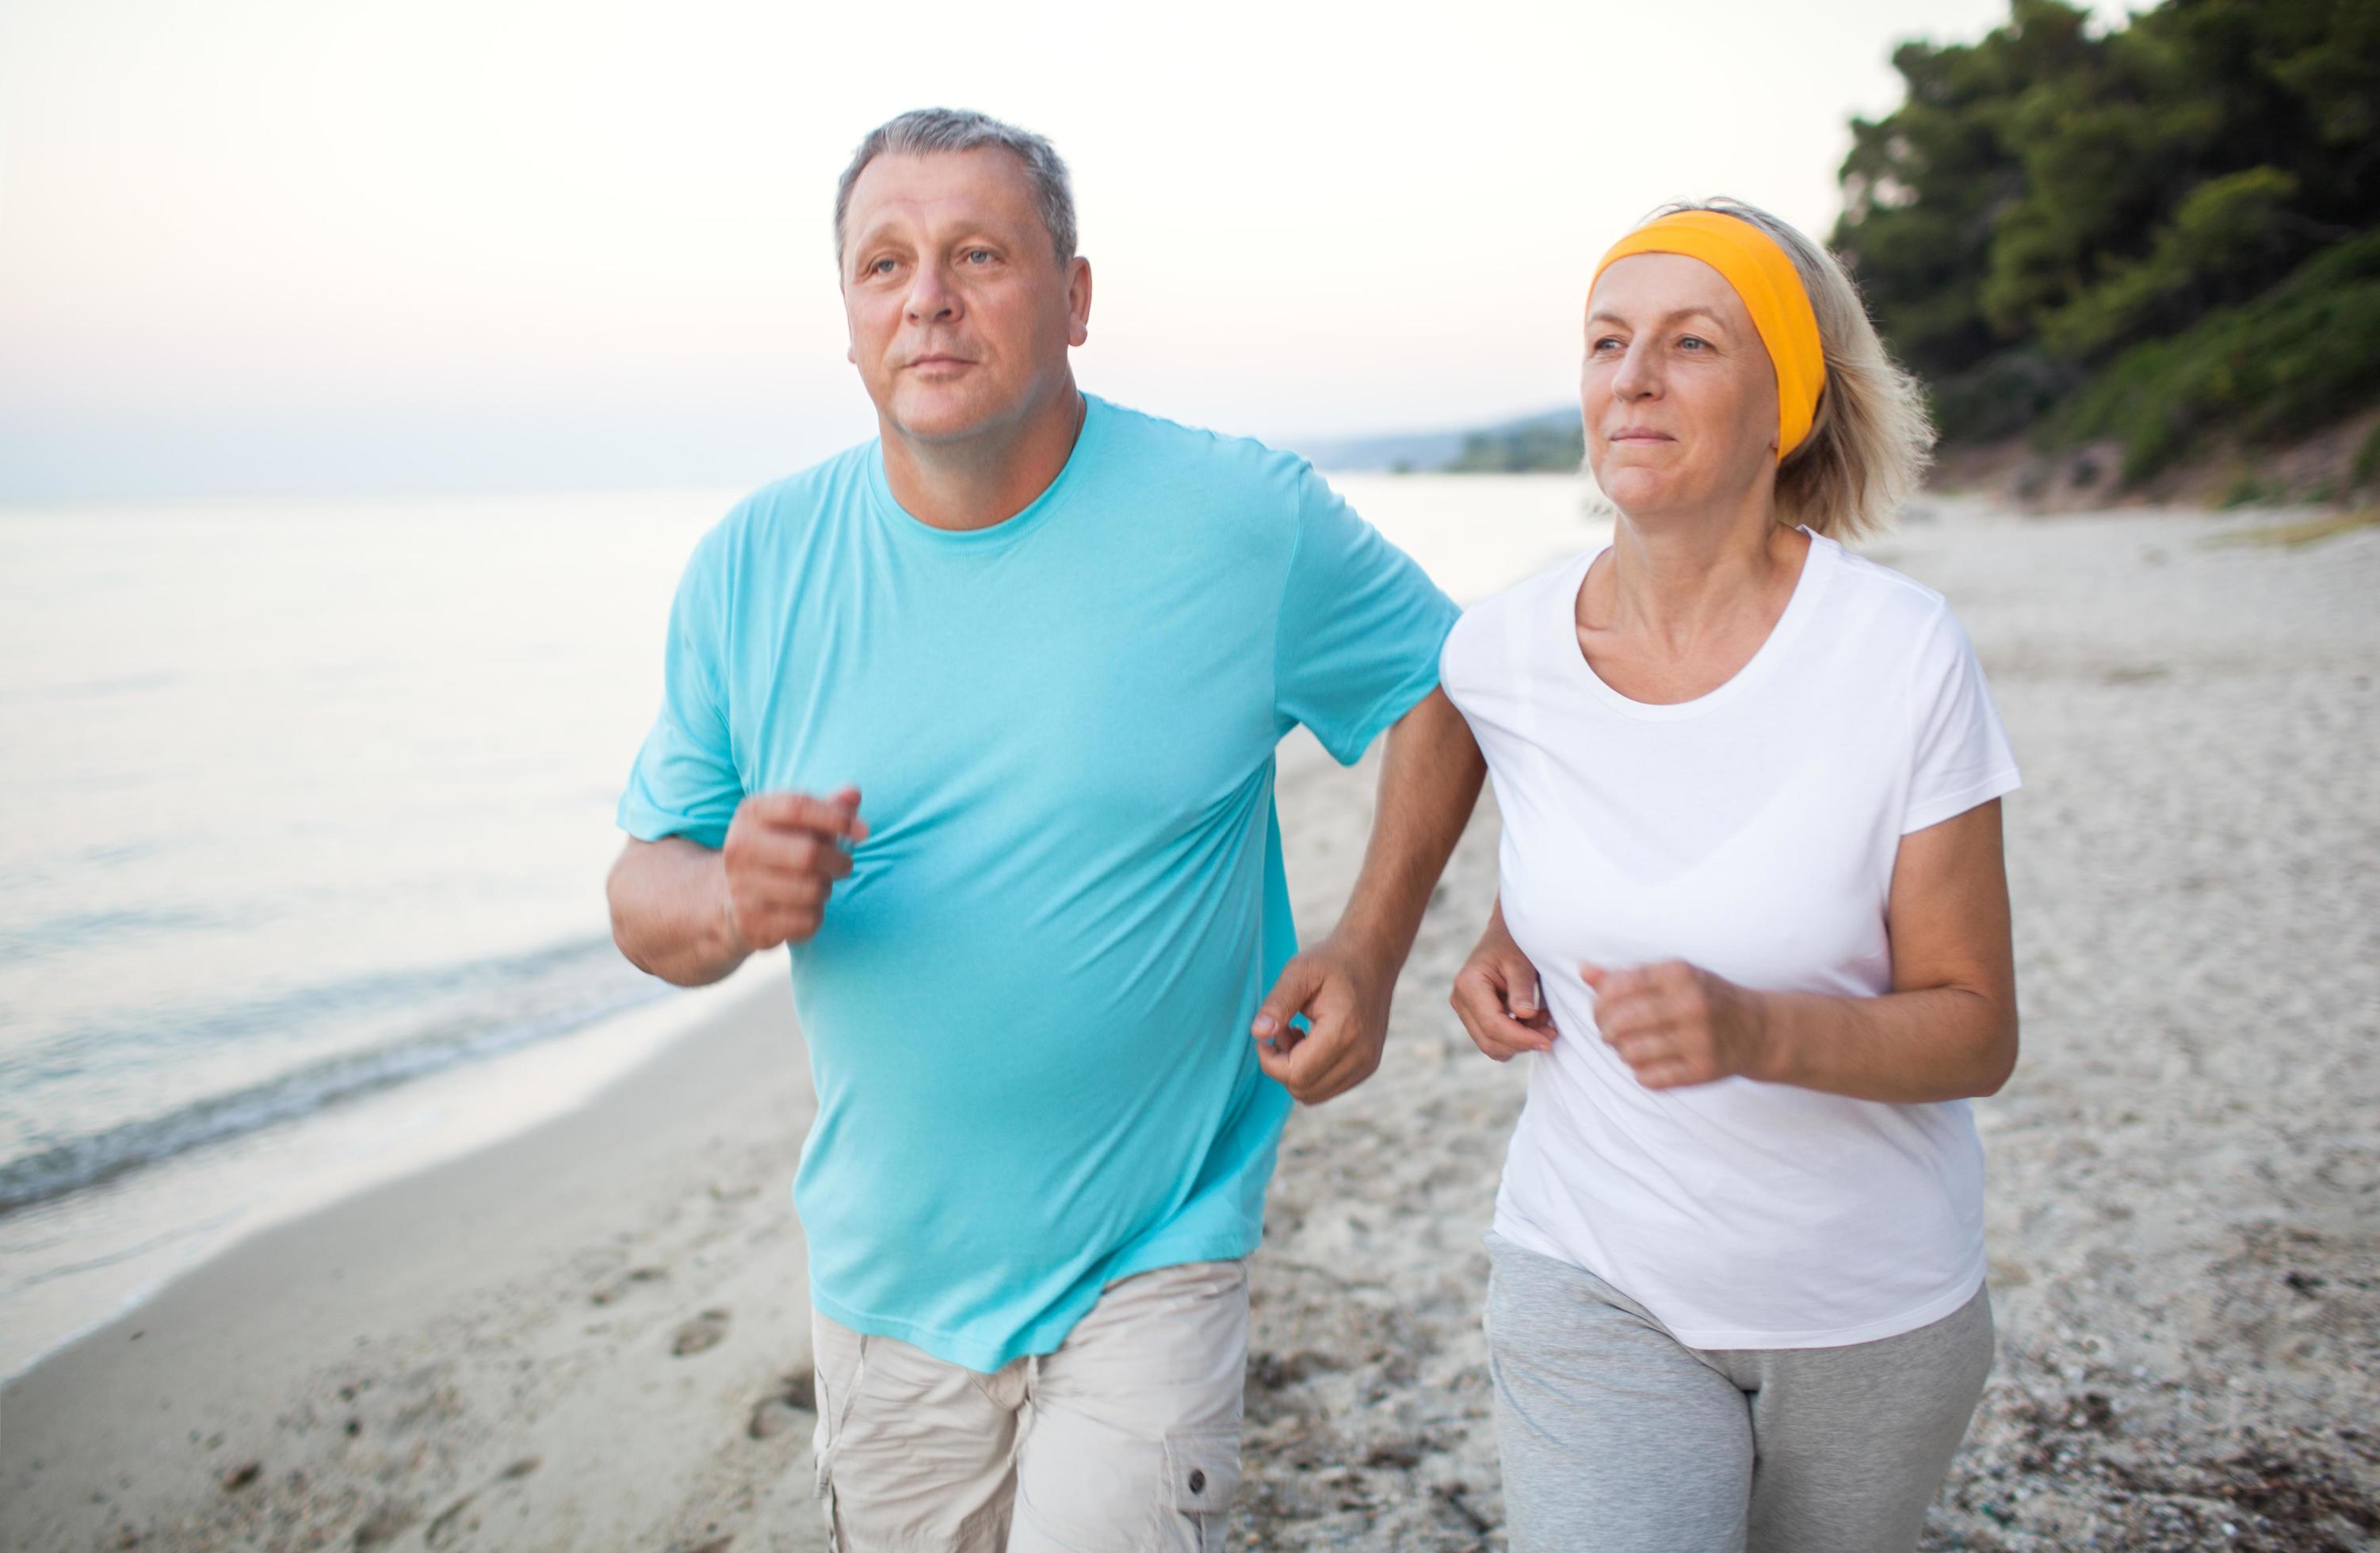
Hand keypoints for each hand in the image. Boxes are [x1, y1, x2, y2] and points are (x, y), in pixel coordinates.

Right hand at [719, 787, 868, 949]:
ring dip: (826, 889)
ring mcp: (741, 887)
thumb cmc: (778, 849)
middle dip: (838, 861)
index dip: (837, 818)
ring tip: (819, 885)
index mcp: (751, 814)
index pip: (797, 807)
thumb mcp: (797, 822)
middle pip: (809, 853)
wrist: (731, 897)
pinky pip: (808, 921)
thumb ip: (829, 807)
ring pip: (812, 890)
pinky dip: (817, 915)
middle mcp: (739, 847)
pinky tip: (804, 908)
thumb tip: (853, 794)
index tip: (864, 832)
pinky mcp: (751, 922)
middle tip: (844, 864)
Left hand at [1250, 935, 1394, 1104]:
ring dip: (1296, 1071)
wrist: (1373, 957)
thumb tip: (1258, 1033)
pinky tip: (1312, 1041)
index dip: (1269, 1061)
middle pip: (1303, 1090)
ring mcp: (1368, 1064)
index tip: (1265, 1035)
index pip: (1295, 1074)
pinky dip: (1312, 1072)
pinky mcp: (1368, 1066)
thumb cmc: (1333, 961)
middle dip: (1282, 1066)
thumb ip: (1277, 1003)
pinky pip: (1328, 1087)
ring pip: (1314, 1094)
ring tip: (1298, 1034)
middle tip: (1284, 1029)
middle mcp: (1361, 1055)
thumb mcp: (1299, 971)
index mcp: (1344, 1032)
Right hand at [1451, 921, 1552, 1062]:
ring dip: (1520, 1042)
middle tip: (1551, 1034)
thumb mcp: (1521, 962)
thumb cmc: (1514, 943)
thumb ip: (1521, 989)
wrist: (1506, 935)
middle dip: (1521, 1044)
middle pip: (1489, 1042)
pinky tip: (1534, 1022)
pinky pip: (1494, 1039)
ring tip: (1544, 1023)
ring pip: (1491, 1045)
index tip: (1548, 1040)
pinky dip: (1516, 1038)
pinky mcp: (1475, 1016)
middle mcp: (1460, 1000)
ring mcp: (1465, 1010)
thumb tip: (1525, 1015)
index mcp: (1468, 985)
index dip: (1521, 1038)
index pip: (1493, 1025)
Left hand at [1581, 960, 1767, 1089]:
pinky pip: (1648, 1078)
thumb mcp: (1671, 977)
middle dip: (1606, 1030)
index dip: (1598, 1003)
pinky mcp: (1703, 1070)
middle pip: (1618, 1022)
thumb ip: (1626, 975)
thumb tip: (1583, 970)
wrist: (1758, 1029)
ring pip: (1630, 1052)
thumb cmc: (1705, 998)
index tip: (1602, 1010)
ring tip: (1632, 1047)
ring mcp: (1698, 1039)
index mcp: (1678, 974)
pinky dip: (1641, 1072)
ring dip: (1623, 1052)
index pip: (1616, 988)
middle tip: (1611, 1033)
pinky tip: (1650, 1063)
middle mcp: (1690, 1004)